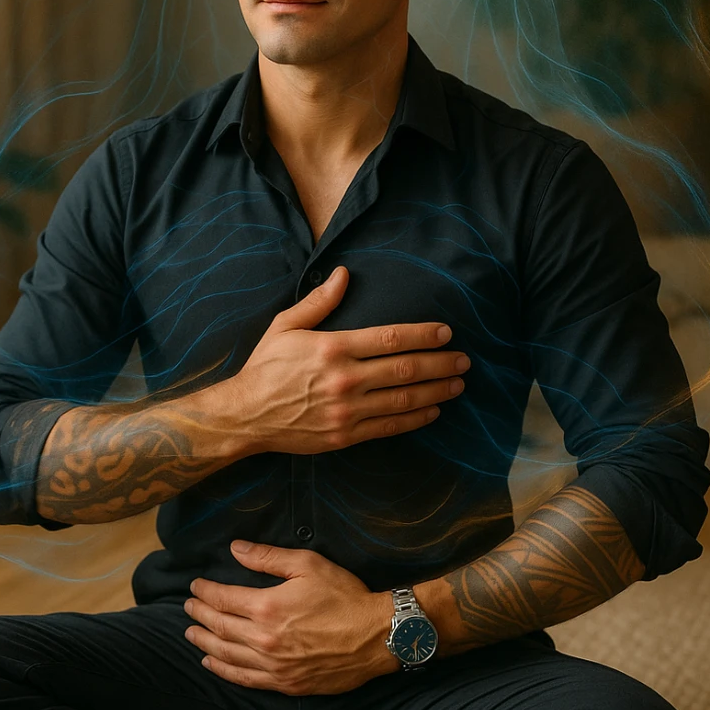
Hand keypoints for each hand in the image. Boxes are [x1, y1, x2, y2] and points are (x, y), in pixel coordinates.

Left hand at [183, 540, 398, 693]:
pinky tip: (211, 664)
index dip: (205, 591)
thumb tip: (235, 548)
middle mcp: (264, 639)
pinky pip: (244, 679)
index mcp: (267, 607)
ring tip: (190, 634)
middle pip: (219, 627)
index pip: (223, 599)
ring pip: (226, 655)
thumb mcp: (308, 565)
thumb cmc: (345, 596)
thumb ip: (267, 557)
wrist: (377, 636)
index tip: (195, 586)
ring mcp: (273, 665)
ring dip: (204, 643)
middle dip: (199, 615)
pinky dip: (223, 671)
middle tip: (187, 607)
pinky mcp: (285, 684)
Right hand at [222, 266, 469, 456]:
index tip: (445, 332)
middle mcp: (345, 379)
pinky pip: (389, 427)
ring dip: (436, 391)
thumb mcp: (285, 326)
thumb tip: (344, 274)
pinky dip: (415, 418)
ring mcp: (347, 411)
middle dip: (440, 363)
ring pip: (403, 400)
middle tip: (463, 359)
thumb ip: (319, 301)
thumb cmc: (266, 367)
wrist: (245, 415)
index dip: (423, 335)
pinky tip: (432, 410)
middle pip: (405, 369)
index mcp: (333, 348)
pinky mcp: (346, 436)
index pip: (390, 338)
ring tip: (457, 383)